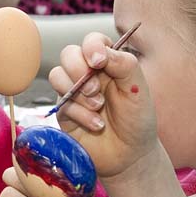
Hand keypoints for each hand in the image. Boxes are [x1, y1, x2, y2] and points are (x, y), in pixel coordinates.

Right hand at [48, 32, 158, 177]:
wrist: (130, 155)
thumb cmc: (137, 119)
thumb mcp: (138, 89)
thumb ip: (124, 64)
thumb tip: (100, 52)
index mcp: (108, 63)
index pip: (92, 41)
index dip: (92, 46)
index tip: (99, 62)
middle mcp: (88, 74)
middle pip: (68, 54)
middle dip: (78, 69)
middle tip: (96, 89)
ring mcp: (74, 92)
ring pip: (57, 76)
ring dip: (78, 93)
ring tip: (98, 107)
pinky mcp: (64, 112)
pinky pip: (61, 104)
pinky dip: (80, 114)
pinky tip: (97, 124)